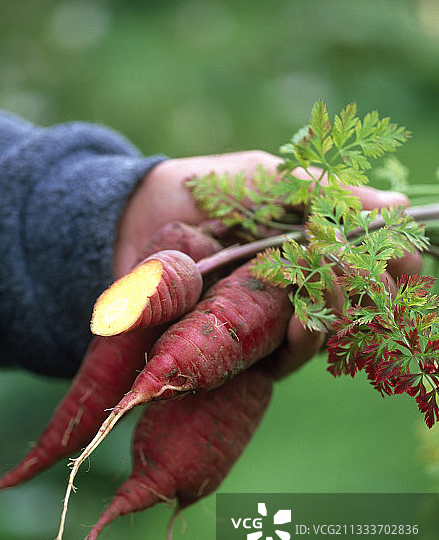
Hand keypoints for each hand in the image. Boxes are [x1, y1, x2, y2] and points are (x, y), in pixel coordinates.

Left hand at [114, 150, 421, 378]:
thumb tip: (396, 204)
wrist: (128, 221)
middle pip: (355, 305)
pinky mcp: (240, 351)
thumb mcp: (262, 179)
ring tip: (338, 284)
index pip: (369, 264)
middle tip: (378, 271)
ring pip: (325, 334)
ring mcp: (268, 323)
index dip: (396, 265)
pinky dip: (302, 342)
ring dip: (341, 314)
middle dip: (374, 291)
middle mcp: (295, 291)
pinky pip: (282, 359)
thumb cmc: (199, 193)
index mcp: (308, 248)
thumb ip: (320, 193)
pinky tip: (306, 324)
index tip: (411, 261)